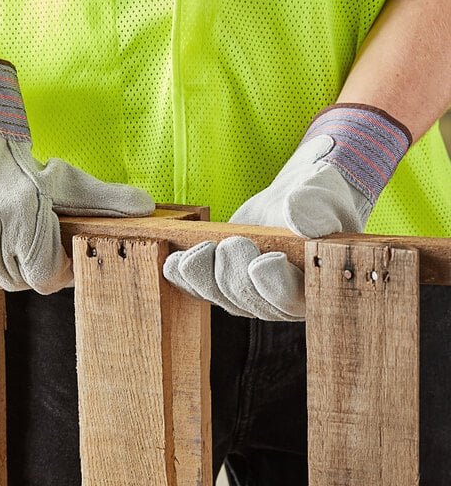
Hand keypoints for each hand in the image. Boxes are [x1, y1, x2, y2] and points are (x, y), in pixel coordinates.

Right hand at [0, 52, 153, 292]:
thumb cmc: (9, 157)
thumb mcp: (58, 178)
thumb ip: (102, 200)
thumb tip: (147, 208)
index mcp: (20, 213)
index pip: (48, 277)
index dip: (56, 266)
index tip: (54, 252)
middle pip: (16, 281)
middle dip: (24, 261)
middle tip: (18, 230)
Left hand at [164, 105, 409, 319]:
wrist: (293, 197)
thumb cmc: (315, 196)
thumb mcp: (321, 194)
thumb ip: (315, 208)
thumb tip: (303, 219)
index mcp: (313, 284)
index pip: (295, 297)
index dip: (277, 285)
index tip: (263, 261)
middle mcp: (281, 299)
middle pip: (250, 301)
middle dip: (234, 273)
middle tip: (232, 243)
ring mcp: (249, 294)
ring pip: (220, 296)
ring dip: (204, 276)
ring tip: (201, 249)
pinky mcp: (223, 282)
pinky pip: (199, 288)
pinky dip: (183, 277)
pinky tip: (173, 262)